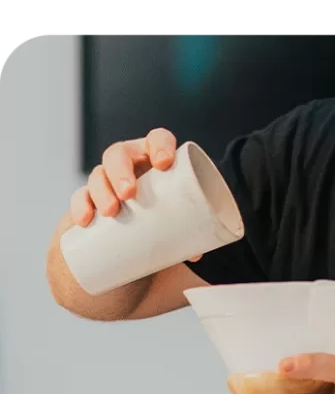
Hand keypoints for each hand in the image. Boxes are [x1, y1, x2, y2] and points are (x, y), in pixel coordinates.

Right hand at [69, 127, 201, 259]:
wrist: (135, 254)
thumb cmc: (166, 229)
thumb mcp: (181, 228)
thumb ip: (189, 237)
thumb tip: (195, 252)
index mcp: (157, 163)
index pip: (157, 140)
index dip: (160, 145)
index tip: (164, 163)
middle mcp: (130, 166)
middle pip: (119, 154)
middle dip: (121, 171)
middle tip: (129, 193)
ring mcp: (107, 182)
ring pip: (98, 174)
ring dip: (102, 190)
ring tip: (111, 211)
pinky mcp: (89, 202)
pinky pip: (80, 198)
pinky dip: (81, 207)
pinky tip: (85, 220)